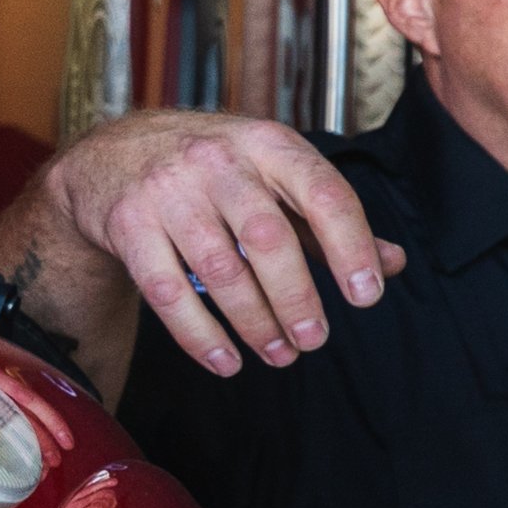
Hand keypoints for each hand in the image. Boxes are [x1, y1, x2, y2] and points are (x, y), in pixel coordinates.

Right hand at [49, 111, 400, 374]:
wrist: (113, 154)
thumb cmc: (217, 172)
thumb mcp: (277, 176)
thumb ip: (331, 221)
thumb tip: (394, 263)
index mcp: (270, 145)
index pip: (324, 194)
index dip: (351, 247)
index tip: (366, 296)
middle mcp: (219, 161)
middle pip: (268, 238)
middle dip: (297, 298)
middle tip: (315, 341)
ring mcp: (168, 191)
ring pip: (219, 270)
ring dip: (254, 322)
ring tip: (280, 354)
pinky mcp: (128, 225)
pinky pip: (166, 292)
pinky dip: (199, 335)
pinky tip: (226, 362)